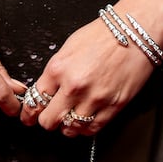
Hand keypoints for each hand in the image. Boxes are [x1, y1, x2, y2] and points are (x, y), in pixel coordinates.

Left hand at [21, 15, 156, 137]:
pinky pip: (92, 129)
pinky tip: (84, 119)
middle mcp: (74, 86)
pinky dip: (85, 128)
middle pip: (48, 121)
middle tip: (49, 116)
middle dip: (46, 120)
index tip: (29, 117)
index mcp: (58, 68)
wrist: (133, 31)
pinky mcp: (113, 107)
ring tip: (69, 118)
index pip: (35, 101)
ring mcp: (94, 99)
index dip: (29, 112)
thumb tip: (46, 89)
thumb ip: (55, 71)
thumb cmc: (103, 34)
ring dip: (67, 126)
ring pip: (70, 130)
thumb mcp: (68, 47)